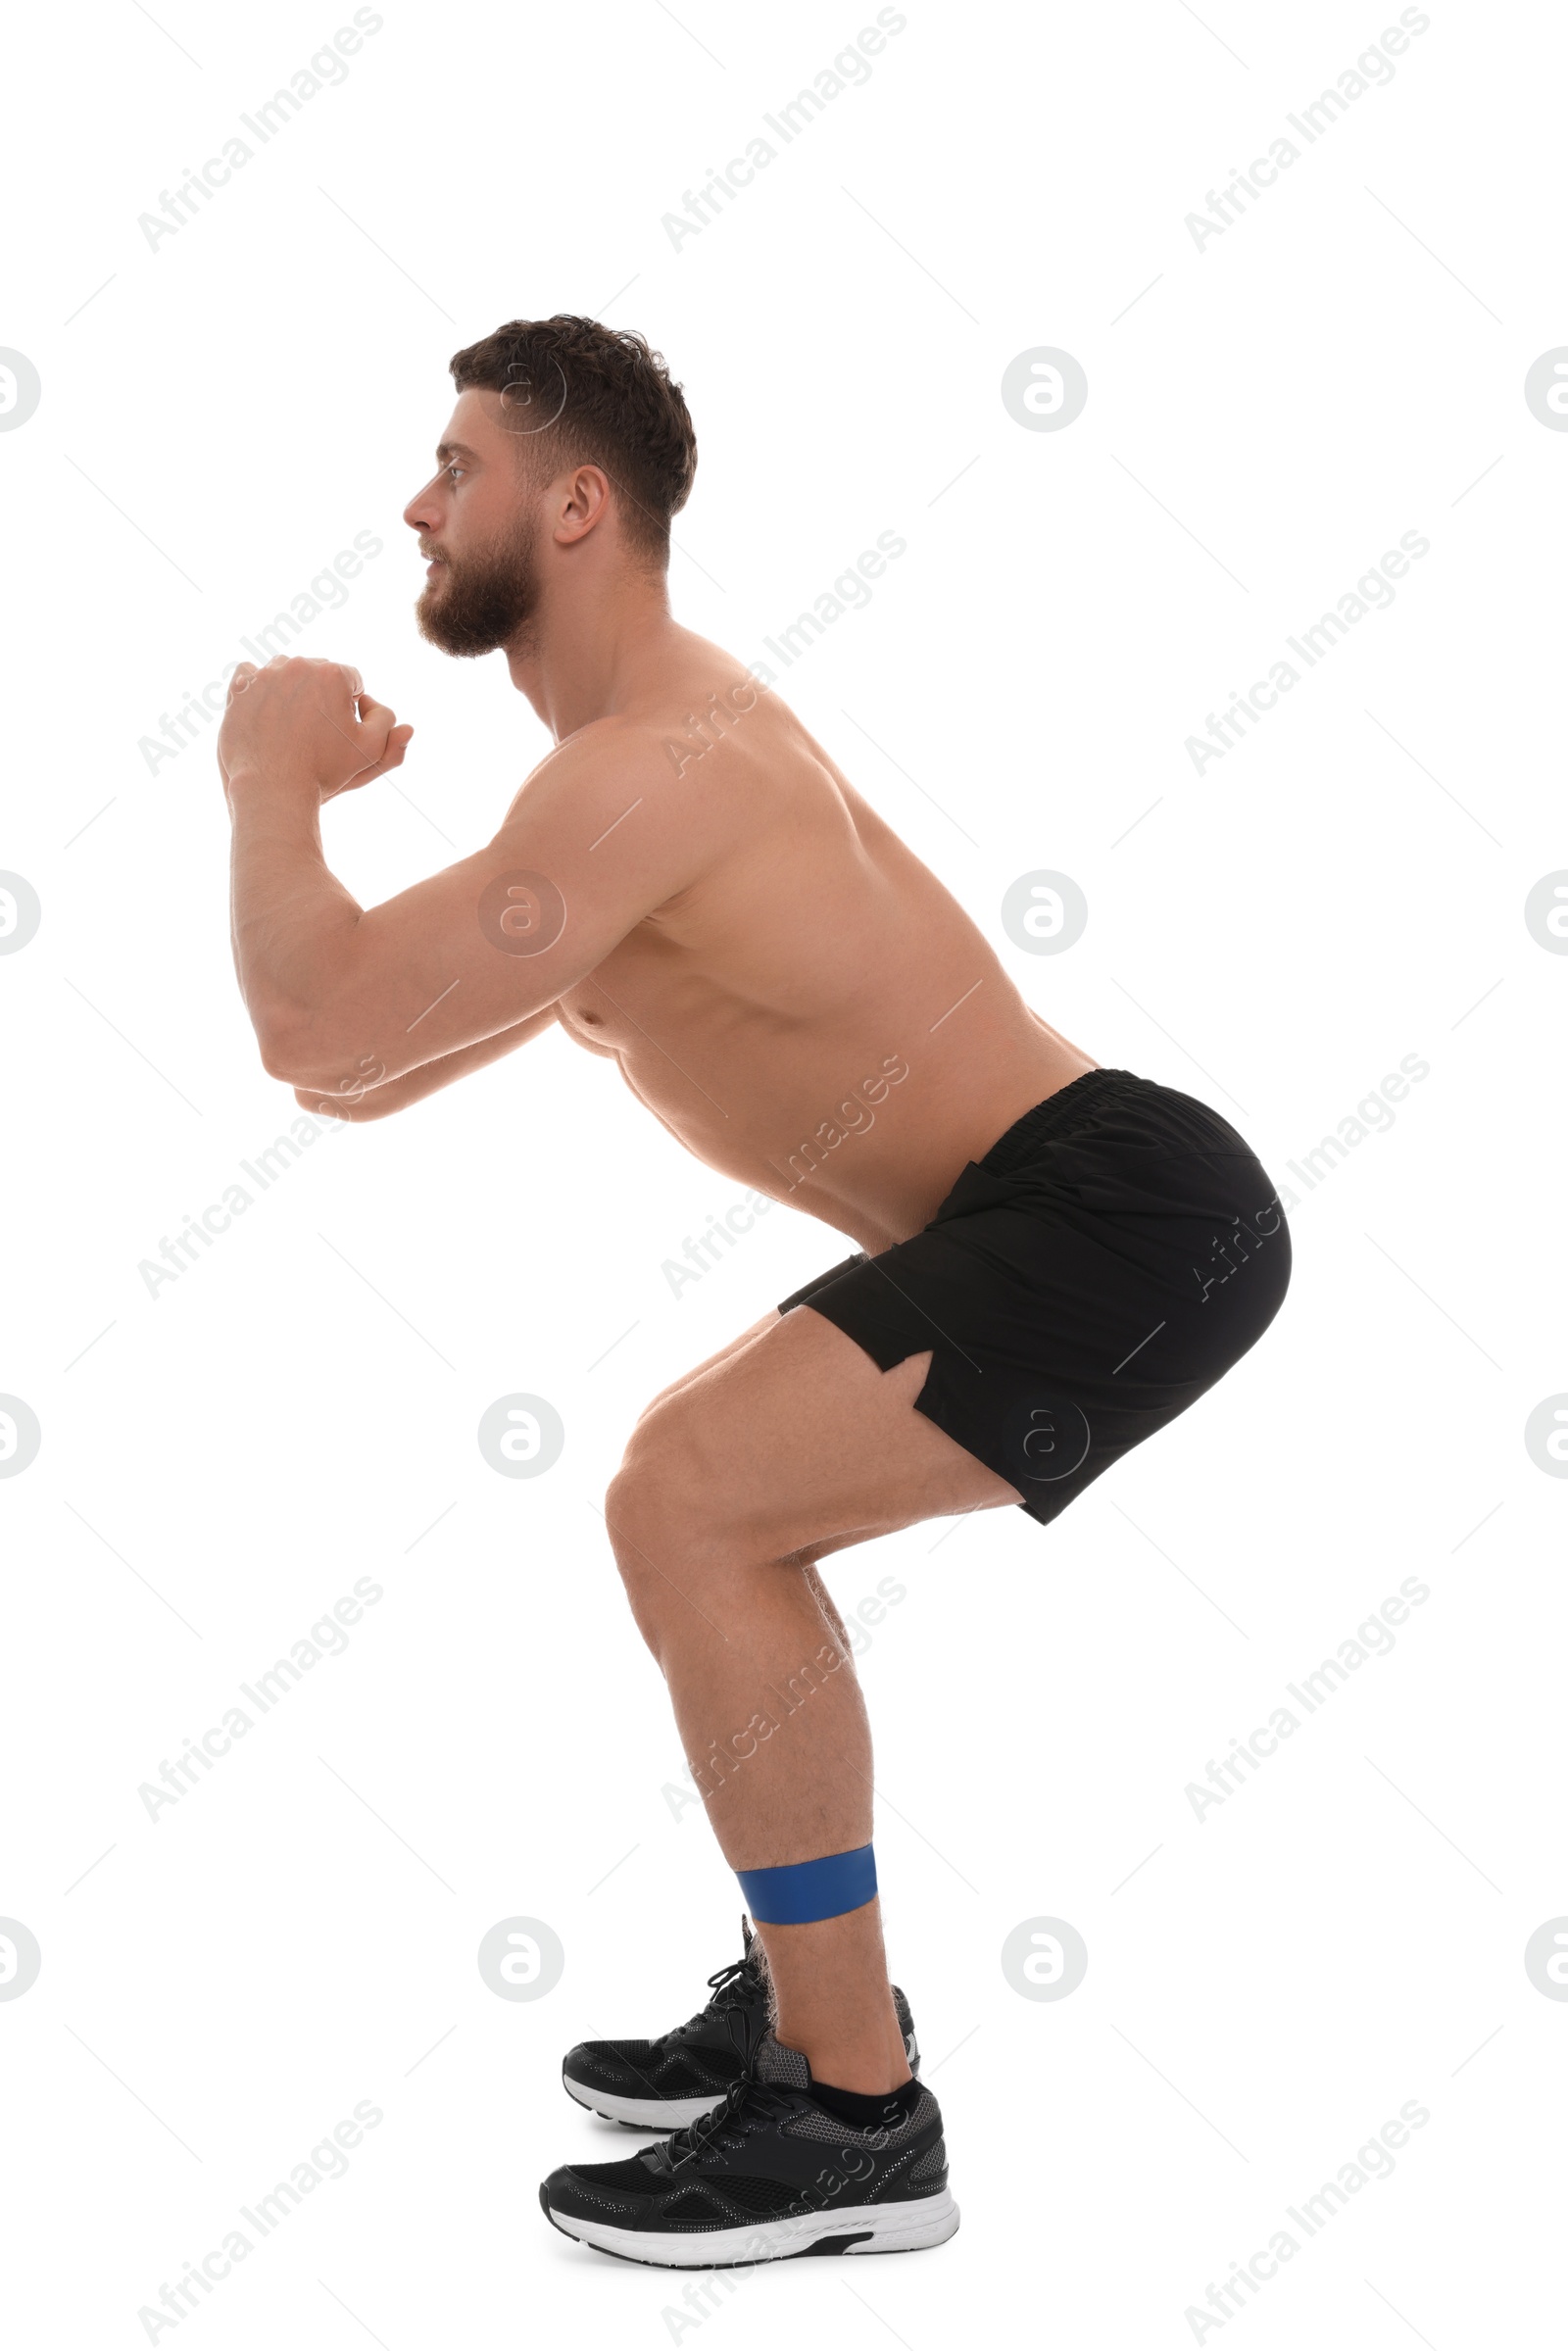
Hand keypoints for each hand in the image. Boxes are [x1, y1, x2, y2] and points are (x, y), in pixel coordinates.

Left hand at [218, 656, 413, 804]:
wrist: (273, 787)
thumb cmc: (324, 771)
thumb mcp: (369, 750)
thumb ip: (385, 722)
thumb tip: (376, 704)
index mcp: (333, 674)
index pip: (351, 681)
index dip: (351, 707)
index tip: (342, 729)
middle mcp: (299, 666)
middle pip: (318, 673)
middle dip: (322, 695)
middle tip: (318, 729)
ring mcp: (265, 674)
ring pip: (286, 671)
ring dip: (292, 689)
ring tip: (293, 723)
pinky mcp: (239, 687)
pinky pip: (251, 673)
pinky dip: (258, 687)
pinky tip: (266, 708)